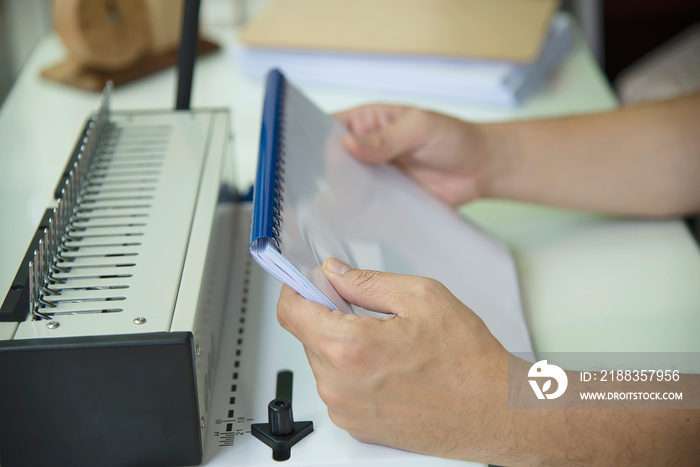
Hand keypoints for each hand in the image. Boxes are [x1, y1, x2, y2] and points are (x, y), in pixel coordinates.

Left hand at [277, 257, 511, 461]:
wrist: (494, 412)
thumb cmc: (468, 361)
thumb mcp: (421, 297)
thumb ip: (366, 282)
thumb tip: (334, 274)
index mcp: (350, 348)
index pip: (291, 312)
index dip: (295, 289)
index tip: (305, 282)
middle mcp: (339, 385)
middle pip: (308, 336)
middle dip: (328, 316)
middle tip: (367, 311)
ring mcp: (346, 411)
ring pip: (323, 362)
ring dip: (343, 345)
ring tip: (387, 344)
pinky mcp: (357, 427)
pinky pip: (338, 388)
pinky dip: (353, 372)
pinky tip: (389, 367)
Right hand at [335, 104, 505, 205]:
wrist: (481, 169)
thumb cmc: (454, 137)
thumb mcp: (420, 128)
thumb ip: (385, 138)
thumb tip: (348, 144)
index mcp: (368, 122)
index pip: (331, 130)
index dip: (323, 144)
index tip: (324, 161)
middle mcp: (365, 151)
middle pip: (333, 164)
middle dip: (332, 177)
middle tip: (341, 189)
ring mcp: (373, 178)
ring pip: (344, 190)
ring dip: (343, 200)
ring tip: (345, 209)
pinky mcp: (384, 202)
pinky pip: (363, 210)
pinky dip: (357, 218)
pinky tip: (355, 223)